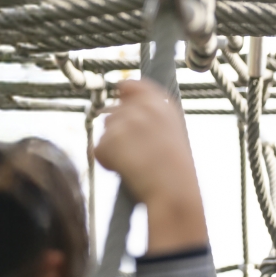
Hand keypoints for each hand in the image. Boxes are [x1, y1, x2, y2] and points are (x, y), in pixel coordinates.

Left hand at [93, 80, 208, 252]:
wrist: (174, 191)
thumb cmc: (177, 170)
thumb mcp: (172, 133)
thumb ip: (151, 114)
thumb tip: (123, 98)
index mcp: (162, 104)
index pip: (131, 85)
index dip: (123, 96)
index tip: (122, 107)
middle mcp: (143, 107)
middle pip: (113, 112)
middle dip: (119, 131)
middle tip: (138, 152)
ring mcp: (125, 122)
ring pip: (105, 130)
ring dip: (114, 146)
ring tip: (136, 162)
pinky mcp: (110, 139)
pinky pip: (98, 148)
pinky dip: (108, 161)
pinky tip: (126, 169)